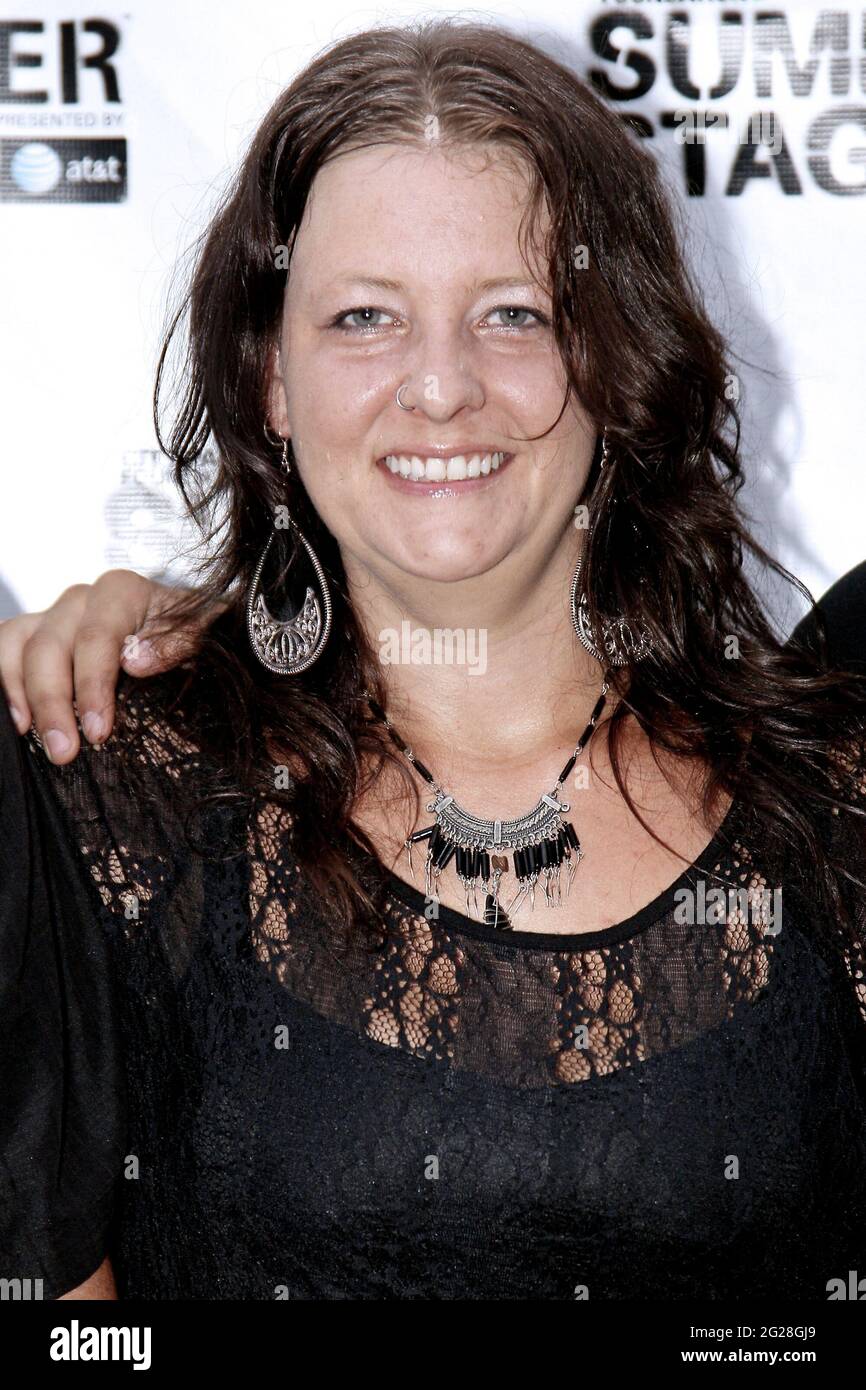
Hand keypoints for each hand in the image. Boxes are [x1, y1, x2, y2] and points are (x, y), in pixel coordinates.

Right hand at [0, 570, 213, 763]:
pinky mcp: (33, 637)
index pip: (96, 635)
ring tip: (31, 738)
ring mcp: (52, 617)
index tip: (98, 731)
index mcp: (121, 593)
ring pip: (17, 645)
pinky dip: (4, 682)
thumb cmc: (191, 639)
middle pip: (50, 645)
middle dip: (54, 702)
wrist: (183, 639)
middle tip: (65, 752)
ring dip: (21, 694)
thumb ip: (180, 642)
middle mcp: (80, 600)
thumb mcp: (204, 635)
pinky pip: (4, 649)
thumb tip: (137, 660)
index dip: (92, 685)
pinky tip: (17, 720)